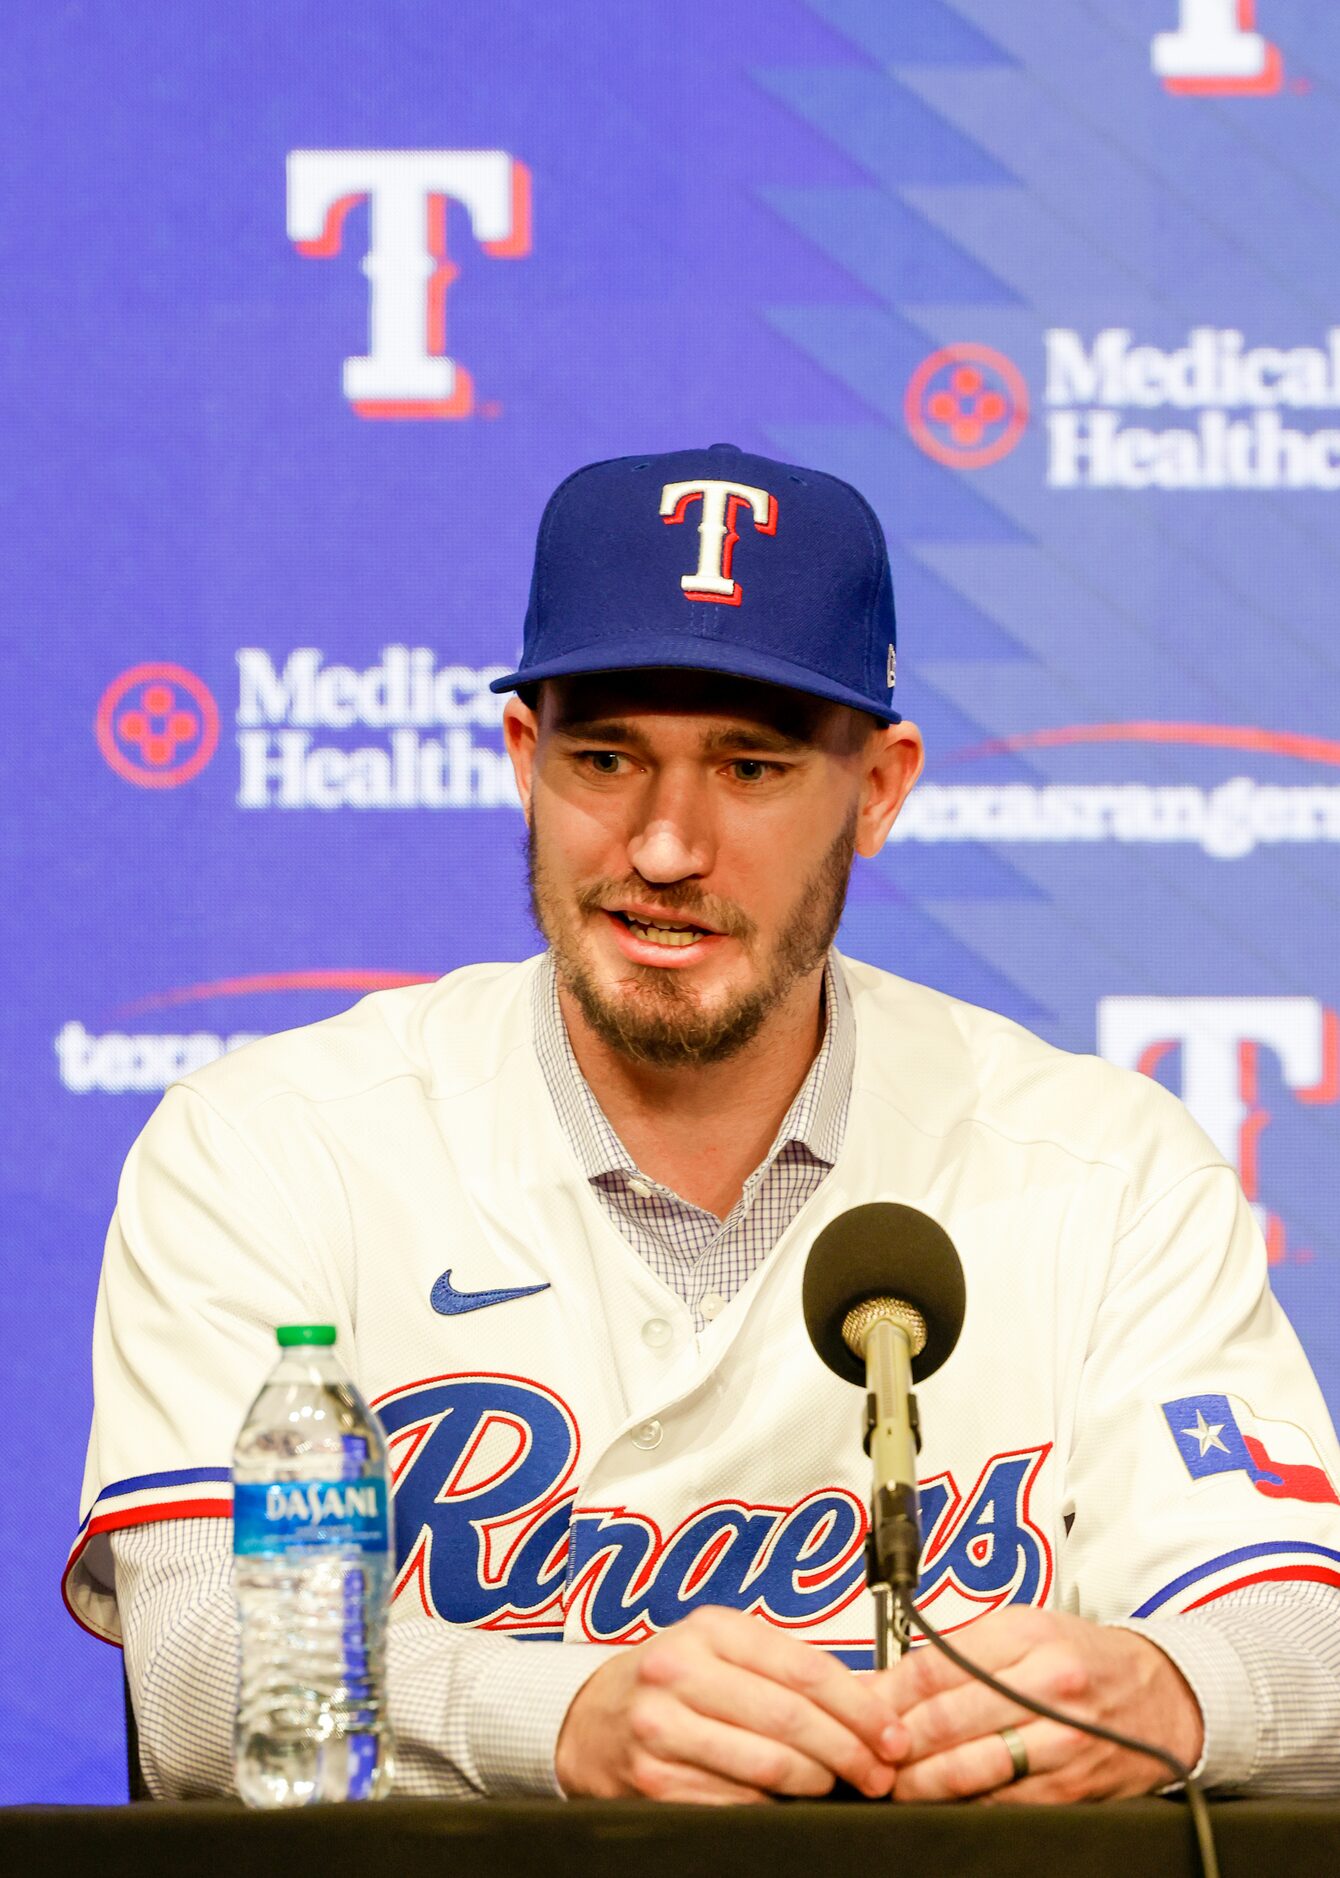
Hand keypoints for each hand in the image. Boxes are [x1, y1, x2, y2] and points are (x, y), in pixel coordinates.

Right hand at [554, 1605, 907, 1802]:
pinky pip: (734, 1800)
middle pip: (788, 1720)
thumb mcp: (721, 1648)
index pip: (803, 1668)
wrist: (592, 1717)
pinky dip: (773, 1803)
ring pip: (765, 1766)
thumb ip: (785, 1666)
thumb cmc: (673, 1678)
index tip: (892, 1732)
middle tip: (879, 1770)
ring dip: (816, 1781)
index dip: (858, 1706)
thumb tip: (870, 1701)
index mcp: (708, 1630)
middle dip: (848, 1751)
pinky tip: (789, 1798)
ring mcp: (662, 1729)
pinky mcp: (654, 1781)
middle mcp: (680, 1673)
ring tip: (840, 1783)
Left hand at [887, 1607, 1203, 1803]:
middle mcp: (1048, 1686)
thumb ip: (957, 1653)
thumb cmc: (1083, 1658)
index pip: (937, 1665)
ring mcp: (1063, 1741)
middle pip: (948, 1719)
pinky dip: (965, 1804)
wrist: (1162, 1697)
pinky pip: (1003, 1802)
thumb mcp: (1024, 1630)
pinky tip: (942, 1800)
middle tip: (868, 1753)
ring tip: (895, 1782)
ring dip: (922, 1781)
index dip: (889, 1693)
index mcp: (1029, 1636)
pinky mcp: (1072, 1788)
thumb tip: (887, 1682)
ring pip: (972, 1768)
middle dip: (898, 1742)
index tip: (863, 1708)